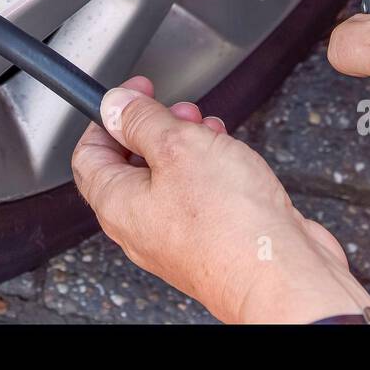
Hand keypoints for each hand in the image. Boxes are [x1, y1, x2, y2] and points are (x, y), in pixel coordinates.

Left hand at [71, 76, 369, 323]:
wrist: (281, 275)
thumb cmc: (230, 225)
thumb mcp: (178, 146)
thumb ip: (142, 120)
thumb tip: (115, 105)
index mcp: (118, 204)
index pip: (88, 154)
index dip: (106, 117)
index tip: (132, 95)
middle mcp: (141, 226)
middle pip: (130, 165)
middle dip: (153, 128)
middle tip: (178, 111)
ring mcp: (175, 237)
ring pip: (168, 179)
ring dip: (186, 145)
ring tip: (210, 131)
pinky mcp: (209, 242)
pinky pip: (197, 197)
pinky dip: (209, 170)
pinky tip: (231, 159)